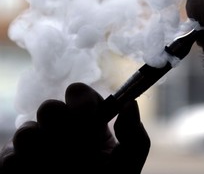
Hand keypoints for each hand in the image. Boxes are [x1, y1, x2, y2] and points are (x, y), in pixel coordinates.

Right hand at [0, 82, 149, 172]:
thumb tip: (130, 103)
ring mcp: (38, 146)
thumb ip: (134, 135)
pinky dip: (22, 170)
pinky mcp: (16, 165)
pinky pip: (9, 159)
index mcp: (88, 123)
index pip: (78, 94)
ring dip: (42, 150)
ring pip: (27, 131)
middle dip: (61, 125)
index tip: (89, 115)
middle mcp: (61, 129)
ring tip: (60, 169)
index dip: (82, 100)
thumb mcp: (127, 163)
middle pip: (50, 108)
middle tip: (75, 146)